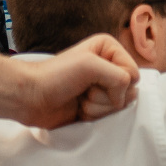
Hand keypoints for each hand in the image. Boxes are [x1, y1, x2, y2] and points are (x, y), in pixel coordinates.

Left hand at [9, 34, 139, 127]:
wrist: (32, 98)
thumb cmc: (56, 76)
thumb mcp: (90, 65)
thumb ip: (119, 77)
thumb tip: (123, 98)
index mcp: (109, 49)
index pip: (133, 73)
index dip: (118, 82)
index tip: (95, 79)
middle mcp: (108, 66)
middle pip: (129, 91)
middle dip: (106, 96)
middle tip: (86, 89)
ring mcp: (102, 87)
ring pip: (119, 105)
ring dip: (98, 107)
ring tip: (80, 98)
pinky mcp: (95, 105)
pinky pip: (108, 116)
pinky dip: (93, 115)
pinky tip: (78, 109)